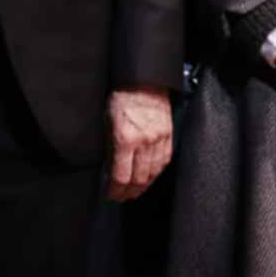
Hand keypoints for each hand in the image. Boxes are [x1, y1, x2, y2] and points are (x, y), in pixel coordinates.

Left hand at [106, 85, 173, 201]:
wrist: (144, 80)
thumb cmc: (122, 97)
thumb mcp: (107, 122)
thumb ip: (109, 147)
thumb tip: (108, 169)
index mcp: (125, 139)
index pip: (121, 176)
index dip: (115, 190)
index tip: (110, 195)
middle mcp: (144, 142)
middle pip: (138, 179)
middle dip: (128, 192)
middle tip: (121, 197)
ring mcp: (158, 140)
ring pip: (153, 173)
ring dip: (143, 186)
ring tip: (135, 191)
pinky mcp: (168, 136)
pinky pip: (164, 161)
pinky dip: (156, 173)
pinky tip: (150, 177)